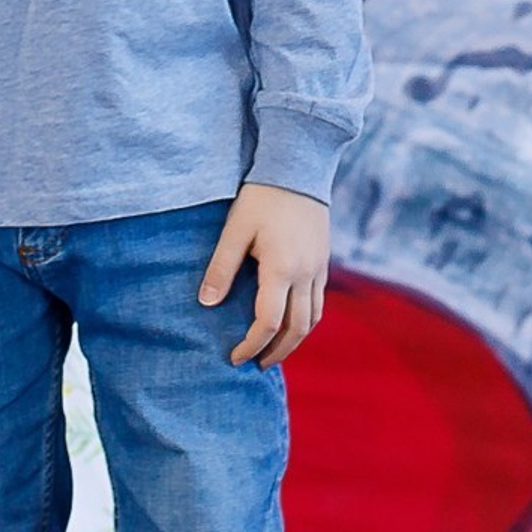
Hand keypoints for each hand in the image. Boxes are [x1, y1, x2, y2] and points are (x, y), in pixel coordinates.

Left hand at [197, 181, 328, 366]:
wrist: (299, 167)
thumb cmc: (263, 196)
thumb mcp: (236, 229)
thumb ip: (221, 268)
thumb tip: (207, 304)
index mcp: (282, 269)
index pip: (269, 323)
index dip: (251, 345)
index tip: (234, 357)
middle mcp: (306, 274)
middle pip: (296, 330)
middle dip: (276, 352)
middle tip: (256, 364)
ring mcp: (319, 268)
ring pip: (313, 319)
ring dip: (294, 341)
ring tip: (274, 350)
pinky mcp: (324, 260)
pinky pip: (319, 302)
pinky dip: (306, 320)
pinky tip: (290, 320)